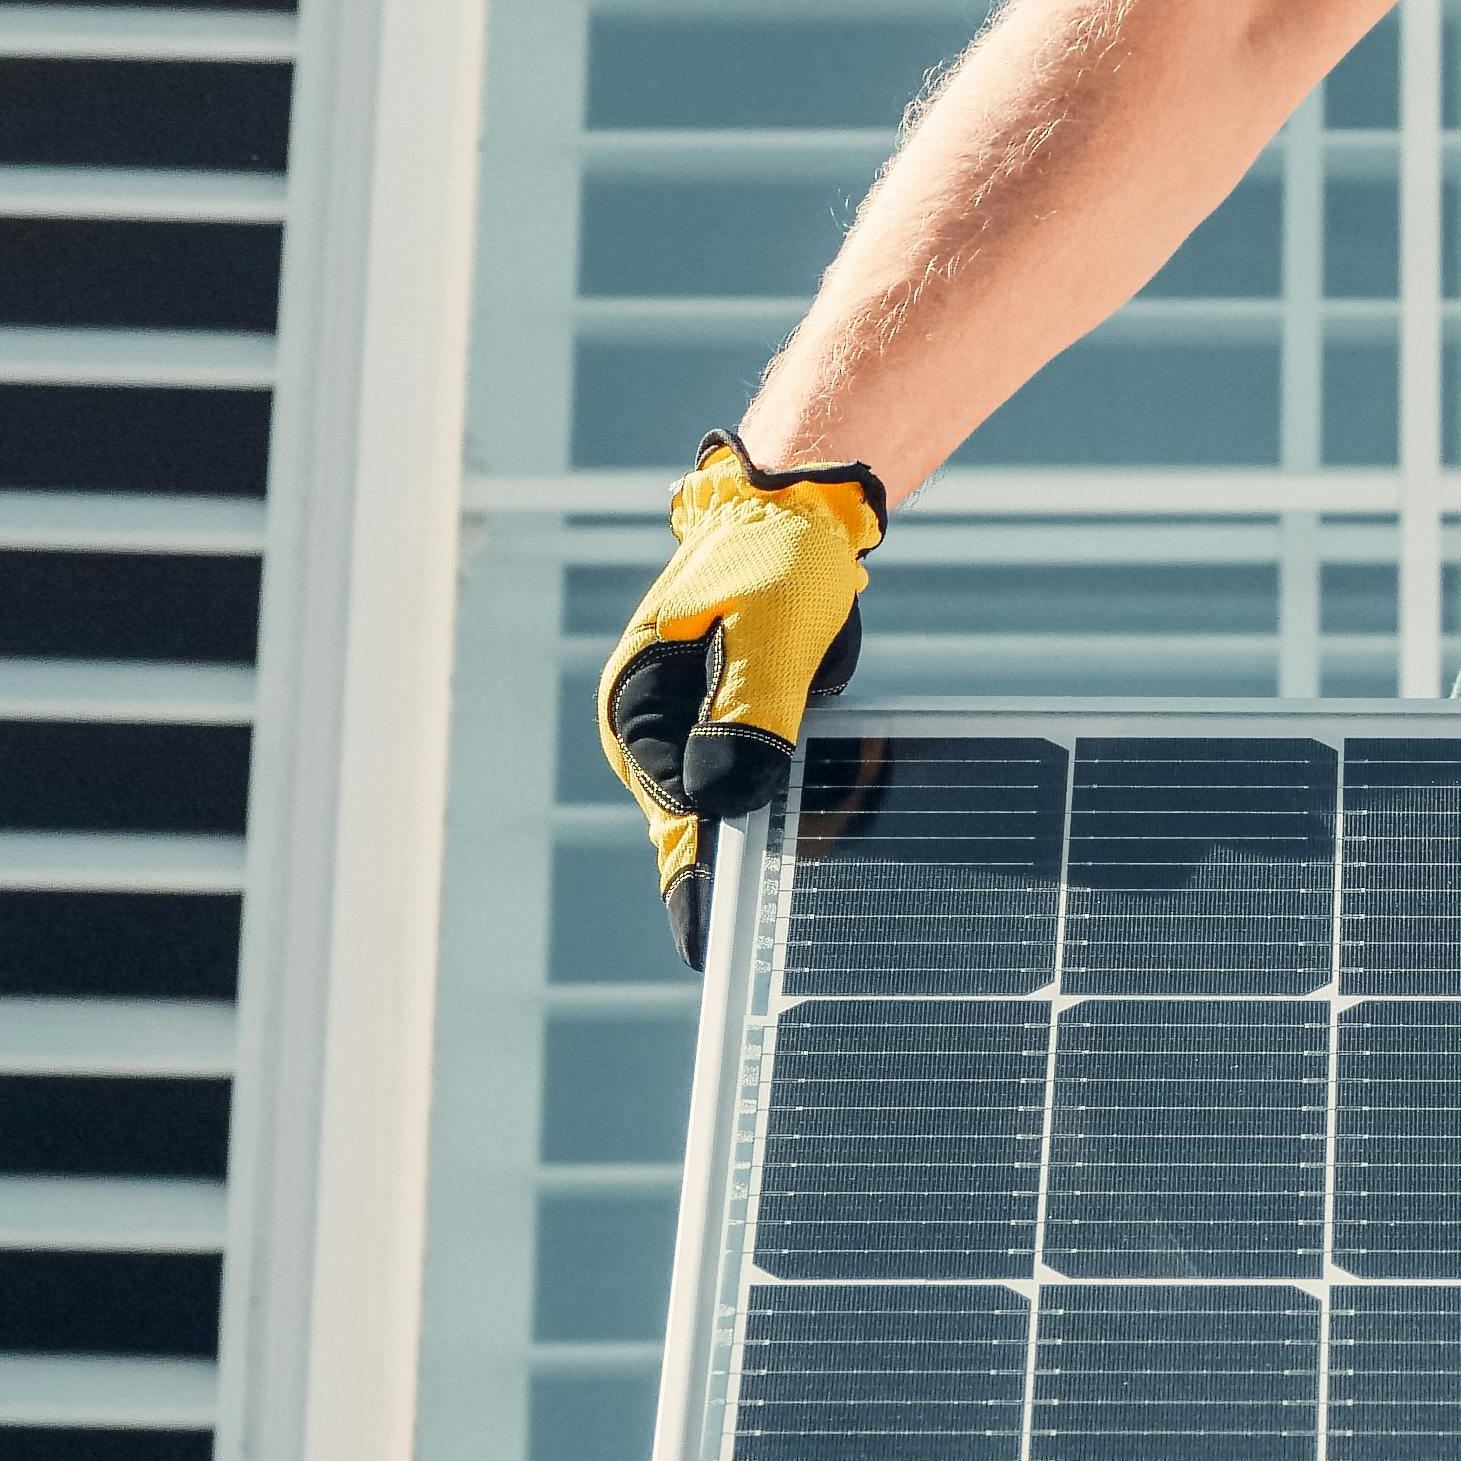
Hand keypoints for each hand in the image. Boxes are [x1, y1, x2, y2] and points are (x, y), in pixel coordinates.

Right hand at [595, 433, 885, 965]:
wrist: (805, 509)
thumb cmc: (778, 555)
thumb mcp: (767, 630)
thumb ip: (751, 712)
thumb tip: (720, 803)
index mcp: (640, 707)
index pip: (671, 811)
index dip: (696, 879)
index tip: (714, 946)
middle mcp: (662, 727)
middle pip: (697, 824)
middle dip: (729, 879)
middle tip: (760, 952)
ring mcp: (703, 728)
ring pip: (732, 810)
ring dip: (764, 849)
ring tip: (791, 919)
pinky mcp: (747, 724)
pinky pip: (764, 783)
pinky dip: (789, 813)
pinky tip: (820, 851)